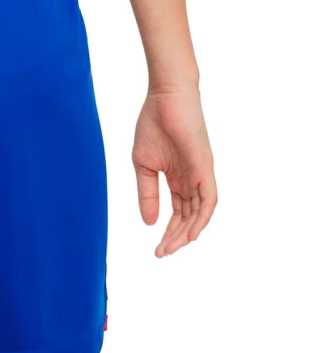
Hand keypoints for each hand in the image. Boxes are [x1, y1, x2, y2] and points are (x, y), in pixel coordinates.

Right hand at [133, 87, 216, 256]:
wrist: (165, 98)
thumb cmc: (153, 125)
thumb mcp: (144, 166)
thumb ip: (147, 194)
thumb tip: (149, 222)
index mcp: (177, 179)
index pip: (177, 213)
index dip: (168, 232)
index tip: (156, 249)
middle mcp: (192, 180)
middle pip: (188, 217)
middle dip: (175, 238)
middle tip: (161, 254)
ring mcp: (200, 174)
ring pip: (199, 213)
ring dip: (187, 233)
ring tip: (172, 248)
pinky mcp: (205, 168)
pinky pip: (209, 199)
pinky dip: (202, 218)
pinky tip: (192, 233)